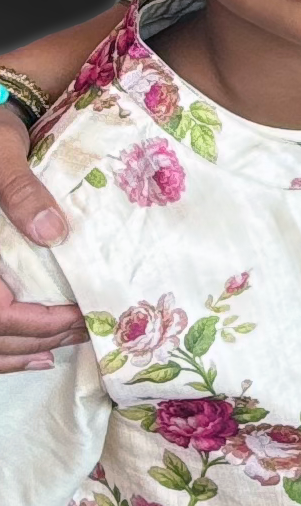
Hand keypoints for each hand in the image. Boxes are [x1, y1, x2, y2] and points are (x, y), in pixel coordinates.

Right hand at [0, 104, 83, 371]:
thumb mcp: (1, 153)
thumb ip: (20, 189)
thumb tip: (52, 232)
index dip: (36, 324)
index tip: (78, 317)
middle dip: (38, 340)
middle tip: (87, 332)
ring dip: (19, 351)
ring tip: (61, 347)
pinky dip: (3, 348)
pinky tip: (32, 352)